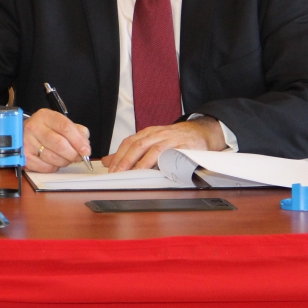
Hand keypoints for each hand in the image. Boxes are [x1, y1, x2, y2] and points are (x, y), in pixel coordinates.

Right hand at [23, 109, 91, 172]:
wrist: (22, 135)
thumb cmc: (45, 130)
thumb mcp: (60, 124)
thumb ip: (76, 131)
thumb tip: (85, 145)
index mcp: (45, 116)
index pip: (65, 127)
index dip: (78, 140)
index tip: (86, 150)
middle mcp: (34, 127)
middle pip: (60, 144)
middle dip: (73, 154)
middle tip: (78, 157)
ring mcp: (27, 142)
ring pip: (53, 157)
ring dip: (64, 161)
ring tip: (65, 158)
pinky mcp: (24, 157)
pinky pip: (45, 167)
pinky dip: (54, 167)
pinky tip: (53, 162)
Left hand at [102, 117, 226, 172]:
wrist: (199, 132)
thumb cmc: (173, 140)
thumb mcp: (150, 142)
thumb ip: (129, 152)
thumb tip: (107, 161)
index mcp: (148, 133)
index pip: (129, 142)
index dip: (119, 155)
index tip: (111, 169)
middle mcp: (158, 134)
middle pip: (138, 145)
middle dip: (127, 160)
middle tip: (118, 173)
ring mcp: (172, 139)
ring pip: (154, 149)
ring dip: (143, 163)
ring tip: (134, 174)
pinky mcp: (185, 146)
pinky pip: (174, 154)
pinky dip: (165, 161)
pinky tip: (158, 170)